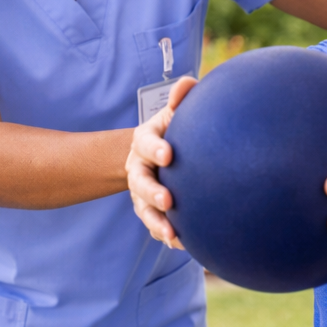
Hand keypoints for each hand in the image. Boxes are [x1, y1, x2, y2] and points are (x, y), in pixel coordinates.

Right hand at [126, 76, 196, 247]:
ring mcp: (142, 191)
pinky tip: (181, 243)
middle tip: (168, 200)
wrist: (162, 152)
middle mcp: (138, 167)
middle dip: (151, 192)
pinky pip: (154, 224)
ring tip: (172, 234)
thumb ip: (181, 98)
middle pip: (139, 181)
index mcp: (144, 140)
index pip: (145, 143)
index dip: (155, 148)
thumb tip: (188, 82)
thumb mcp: (175, 112)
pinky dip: (164, 234)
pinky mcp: (150, 209)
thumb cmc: (173, 128)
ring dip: (156, 222)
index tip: (169, 154)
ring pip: (143, 209)